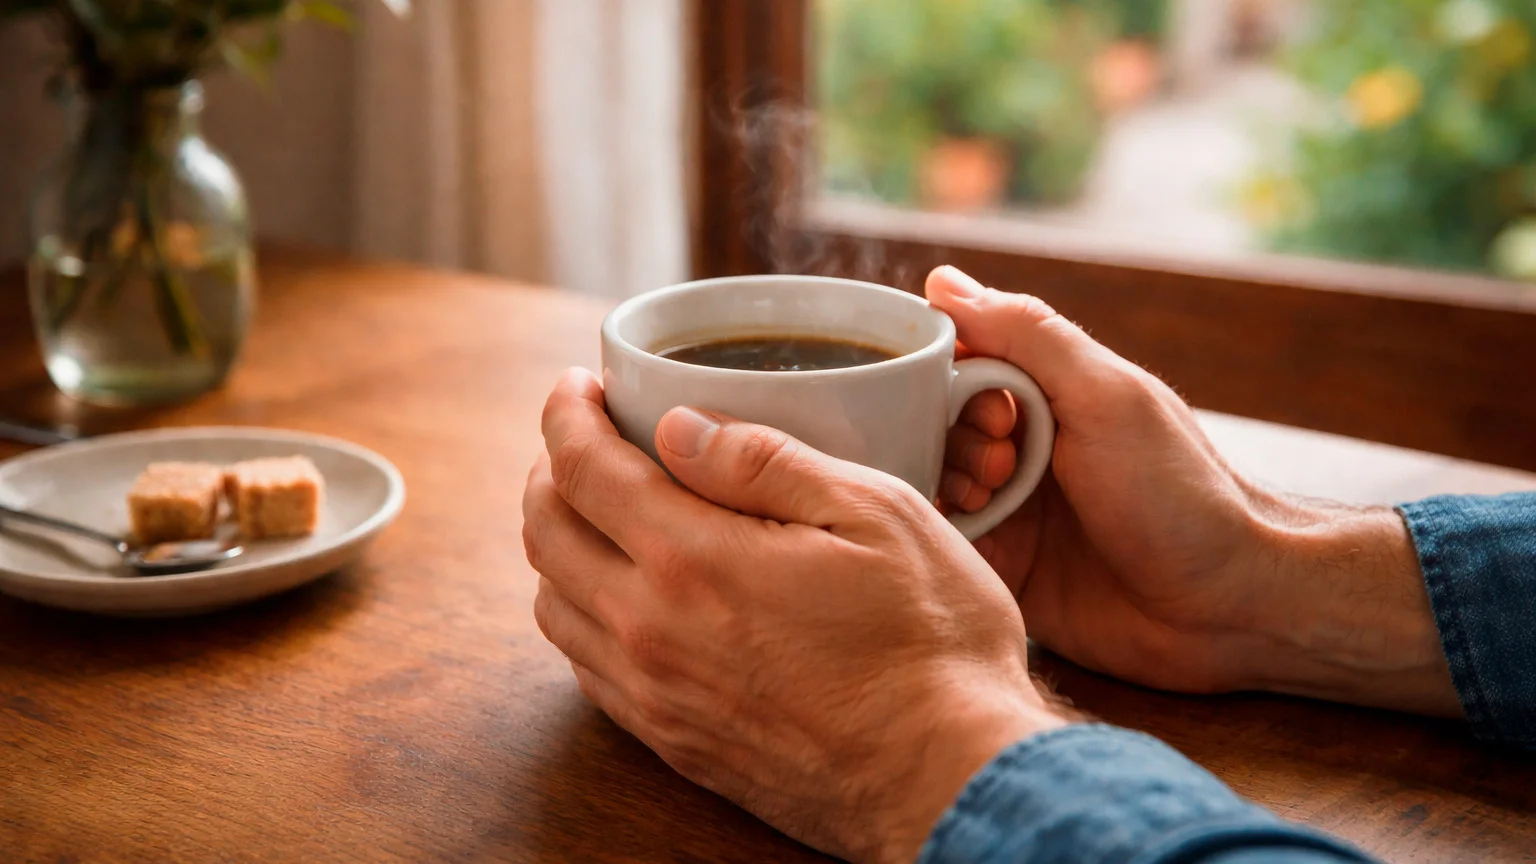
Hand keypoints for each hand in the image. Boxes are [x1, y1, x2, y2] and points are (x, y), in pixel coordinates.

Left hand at [524, 369, 1067, 862]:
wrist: (951, 779)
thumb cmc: (931, 642)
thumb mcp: (875, 515)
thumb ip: (765, 462)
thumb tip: (676, 425)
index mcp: (693, 560)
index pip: (581, 469)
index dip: (565, 414)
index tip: (577, 387)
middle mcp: (650, 630)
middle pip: (544, 532)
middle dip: (549, 470)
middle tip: (584, 440)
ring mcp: (654, 695)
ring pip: (553, 602)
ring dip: (559, 542)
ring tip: (601, 511)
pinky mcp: (671, 741)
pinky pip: (585, 666)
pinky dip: (582, 612)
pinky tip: (626, 595)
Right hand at [926, 265, 1460, 716]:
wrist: (1226, 608)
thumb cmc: (1180, 493)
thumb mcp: (1104, 396)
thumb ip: (1026, 334)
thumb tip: (940, 281)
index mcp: (1048, 397)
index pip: (958, 365)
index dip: (952, 383)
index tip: (996, 415)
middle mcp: (1023, 449)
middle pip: (935, 426)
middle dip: (951, 441)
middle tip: (999, 469)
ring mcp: (1011, 512)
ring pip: (931, 484)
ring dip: (946, 489)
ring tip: (992, 505)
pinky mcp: (1003, 572)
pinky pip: (942, 547)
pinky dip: (939, 540)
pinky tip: (967, 545)